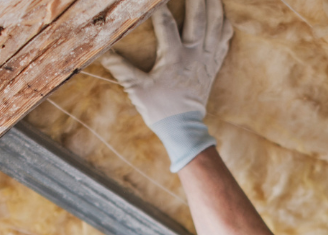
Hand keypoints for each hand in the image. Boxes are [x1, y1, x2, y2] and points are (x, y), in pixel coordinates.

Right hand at [101, 0, 231, 128]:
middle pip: (199, 18)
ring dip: (214, 6)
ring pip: (216, 26)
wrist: (183, 129)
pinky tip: (222, 16)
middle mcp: (194, 55)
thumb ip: (121, 69)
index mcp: (174, 58)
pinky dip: (225, 26)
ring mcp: (207, 60)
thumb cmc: (159, 109)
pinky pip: (224, 41)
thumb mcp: (137, 89)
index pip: (167, 24)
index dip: (160, 6)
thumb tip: (103, 52)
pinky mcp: (213, 66)